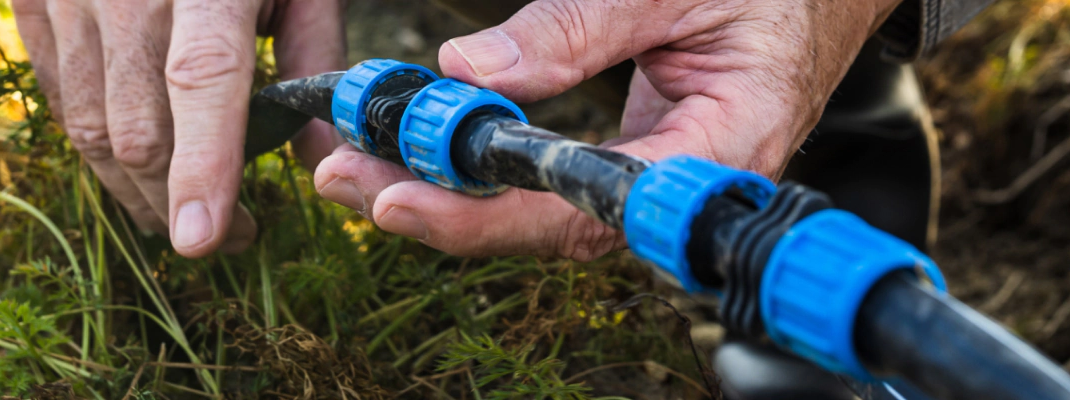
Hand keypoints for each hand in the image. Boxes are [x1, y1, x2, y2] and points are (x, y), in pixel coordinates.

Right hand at [13, 0, 344, 256]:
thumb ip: (315, 56)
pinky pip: (61, 98)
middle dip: (180, 202)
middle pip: (138, 127)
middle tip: (231, 236)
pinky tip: (137, 165)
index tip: (203, 237)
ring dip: (136, 191)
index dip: (201, 165)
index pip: (201, 79)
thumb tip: (320, 155)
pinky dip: (98, 145)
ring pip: (90, 128)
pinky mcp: (34, 3)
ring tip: (183, 215)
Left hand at [313, 0, 897, 259]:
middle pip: (551, 226)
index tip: (403, 200)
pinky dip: (488, 160)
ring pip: (547, 207)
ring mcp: (664, 174)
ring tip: (358, 163)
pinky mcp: (642, 154)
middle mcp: (689, 182)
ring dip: (452, 187)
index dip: (487, 216)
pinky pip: (559, 175)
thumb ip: (577, 24)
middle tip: (346, 179)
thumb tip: (467, 65)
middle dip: (444, 209)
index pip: (587, 211)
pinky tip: (426, 147)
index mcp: (723, 148)